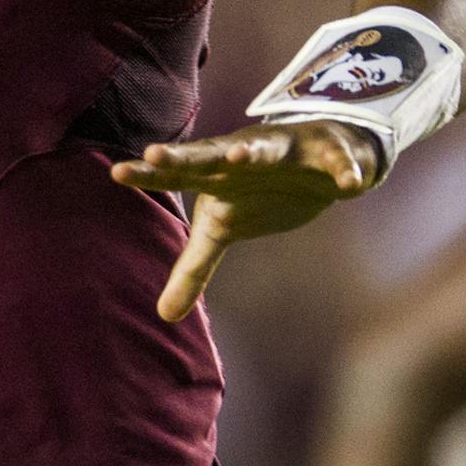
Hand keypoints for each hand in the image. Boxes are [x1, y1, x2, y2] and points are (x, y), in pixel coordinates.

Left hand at [110, 119, 379, 320]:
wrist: (317, 157)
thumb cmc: (256, 192)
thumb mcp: (222, 229)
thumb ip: (193, 268)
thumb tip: (162, 316)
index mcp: (213, 174)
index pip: (174, 174)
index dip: (146, 175)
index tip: (115, 173)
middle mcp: (240, 156)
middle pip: (207, 154)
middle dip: (182, 155)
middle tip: (154, 153)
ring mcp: (282, 150)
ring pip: (268, 149)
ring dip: (255, 152)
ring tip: (240, 155)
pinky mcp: (326, 152)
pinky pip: (336, 162)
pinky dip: (344, 170)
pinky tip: (350, 186)